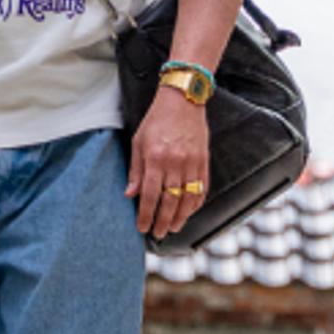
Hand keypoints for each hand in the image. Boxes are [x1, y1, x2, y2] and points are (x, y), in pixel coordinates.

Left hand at [127, 88, 209, 240]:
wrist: (183, 100)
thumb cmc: (157, 119)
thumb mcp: (138, 141)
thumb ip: (135, 170)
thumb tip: (130, 194)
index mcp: (156, 158)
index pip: (149, 195)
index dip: (146, 215)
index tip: (142, 227)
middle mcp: (175, 163)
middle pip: (170, 201)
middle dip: (163, 221)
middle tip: (158, 233)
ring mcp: (192, 163)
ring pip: (188, 198)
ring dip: (181, 217)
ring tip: (174, 227)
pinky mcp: (204, 161)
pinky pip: (202, 188)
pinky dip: (196, 203)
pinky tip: (190, 211)